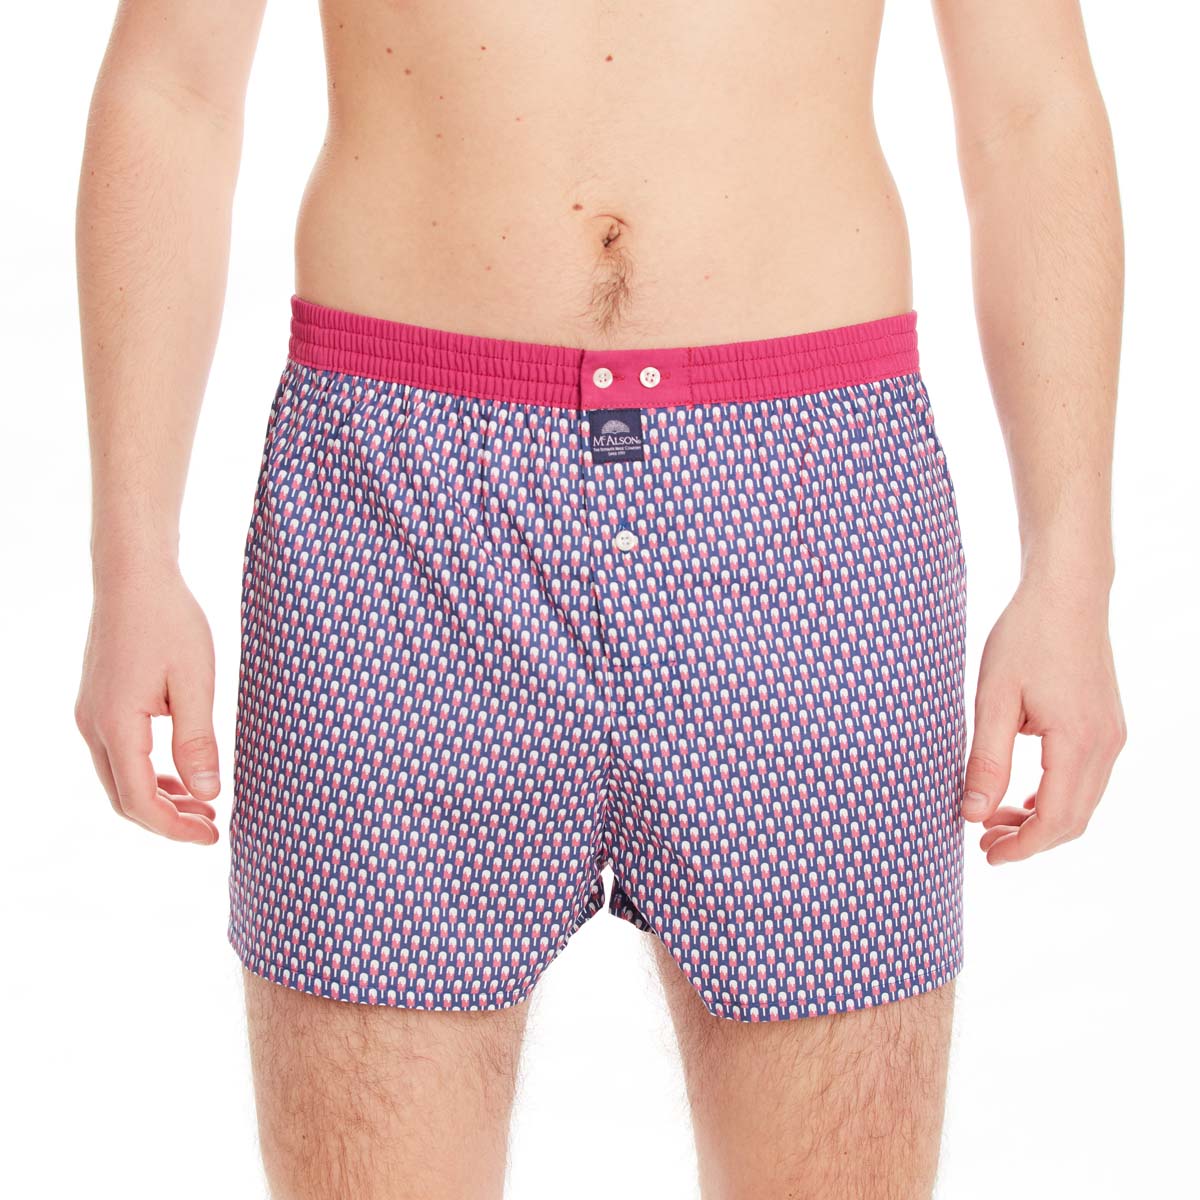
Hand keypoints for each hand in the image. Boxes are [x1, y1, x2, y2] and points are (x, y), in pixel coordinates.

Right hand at [75, 562, 220, 843]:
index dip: (176, 828)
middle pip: (125, 798)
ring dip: (159, 798)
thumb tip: (207, 795)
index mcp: (116, 726)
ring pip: (120, 778)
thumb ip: (198, 741)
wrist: (134, 577)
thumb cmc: (170, 622)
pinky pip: (119, 755)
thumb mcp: (195, 682)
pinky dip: (149, 773)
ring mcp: (91, 715)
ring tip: (203, 806)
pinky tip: (181, 773)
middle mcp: (93, 726)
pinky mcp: (98, 703)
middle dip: (167, 820)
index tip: (213, 835)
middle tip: (212, 827)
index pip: (141, 801)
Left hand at [961, 574, 1125, 863]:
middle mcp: (1106, 744)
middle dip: (1030, 839)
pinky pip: (1086, 779)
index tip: (985, 854)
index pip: (1055, 819)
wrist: (1066, 592)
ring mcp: (1112, 735)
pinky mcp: (1107, 725)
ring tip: (993, 819)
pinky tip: (1020, 795)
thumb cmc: (1025, 637)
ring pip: (1082, 802)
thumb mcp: (993, 698)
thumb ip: (986, 761)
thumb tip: (971, 815)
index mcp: (1078, 741)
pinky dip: (1054, 796)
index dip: (1022, 846)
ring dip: (1041, 819)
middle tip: (983, 843)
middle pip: (1073, 819)